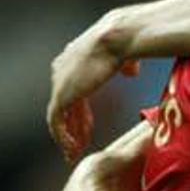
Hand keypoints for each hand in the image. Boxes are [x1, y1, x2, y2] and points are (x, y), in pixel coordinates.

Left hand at [48, 13, 139, 162]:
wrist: (117, 37)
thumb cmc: (125, 40)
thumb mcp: (126, 55)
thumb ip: (127, 66)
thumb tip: (132, 73)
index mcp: (74, 60)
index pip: (75, 90)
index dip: (82, 110)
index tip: (89, 125)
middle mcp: (62, 71)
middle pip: (67, 104)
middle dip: (75, 125)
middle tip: (81, 144)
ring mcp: (60, 83)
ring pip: (60, 117)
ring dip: (69, 135)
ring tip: (75, 153)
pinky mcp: (61, 95)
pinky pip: (57, 123)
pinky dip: (63, 137)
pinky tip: (73, 149)